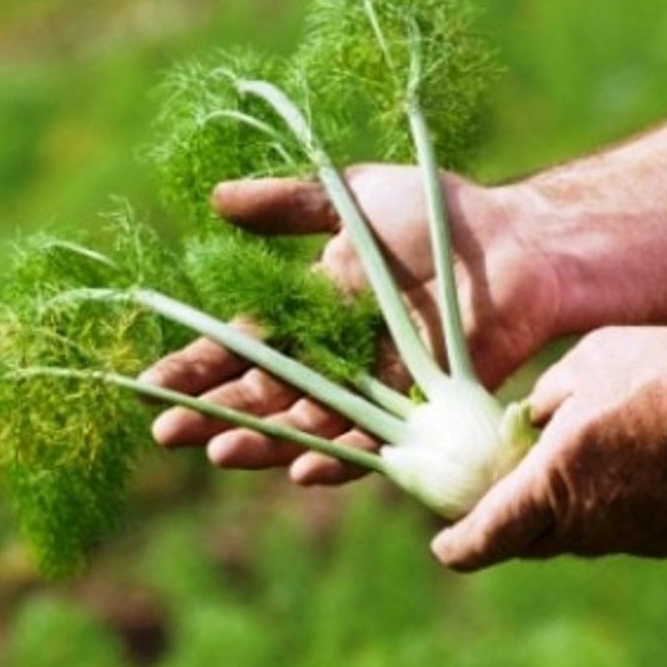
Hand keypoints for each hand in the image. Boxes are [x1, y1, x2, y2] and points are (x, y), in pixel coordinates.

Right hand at [141, 164, 564, 481]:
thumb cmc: (438, 213)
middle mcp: (331, 357)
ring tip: (220, 453)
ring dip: (262, 442)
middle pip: (259, 393)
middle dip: (210, 413)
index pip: (237, 347)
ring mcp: (372, 385)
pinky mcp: (417, 406)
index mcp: (306, 313)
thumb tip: (215, 198)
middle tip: (165, 433)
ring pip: (304, 423)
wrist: (520, 239)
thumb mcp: (350, 196)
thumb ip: (286, 204)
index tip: (147, 385)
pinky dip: (338, 455)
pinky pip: (373, 439)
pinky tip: (303, 470)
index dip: (194, 367)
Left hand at [432, 326, 666, 570]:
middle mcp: (588, 522)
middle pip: (528, 540)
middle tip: (490, 501)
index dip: (459, 546)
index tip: (440, 548)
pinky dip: (600, 508)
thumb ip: (546, 397)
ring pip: (575, 536)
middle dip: (503, 525)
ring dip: (555, 514)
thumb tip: (527, 419)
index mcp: (553, 484)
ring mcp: (633, 535)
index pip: (489, 535)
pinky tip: (610, 470)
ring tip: (554, 472)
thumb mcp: (589, 361)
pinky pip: (617, 529)